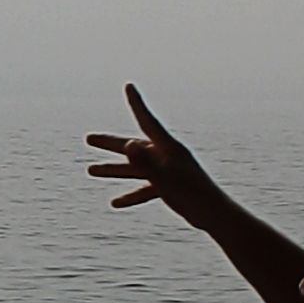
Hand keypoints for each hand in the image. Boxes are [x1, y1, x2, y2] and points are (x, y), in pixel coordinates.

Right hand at [85, 85, 232, 229]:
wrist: (215, 216)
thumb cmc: (193, 195)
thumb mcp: (165, 178)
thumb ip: (145, 162)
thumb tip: (127, 145)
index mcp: (168, 147)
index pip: (147, 120)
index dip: (136, 103)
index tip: (129, 86)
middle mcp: (166, 156)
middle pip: (132, 146)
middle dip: (110, 143)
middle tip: (88, 139)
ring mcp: (167, 172)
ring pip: (135, 168)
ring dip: (113, 169)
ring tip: (90, 170)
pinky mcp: (169, 188)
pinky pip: (145, 189)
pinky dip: (131, 195)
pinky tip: (115, 203)